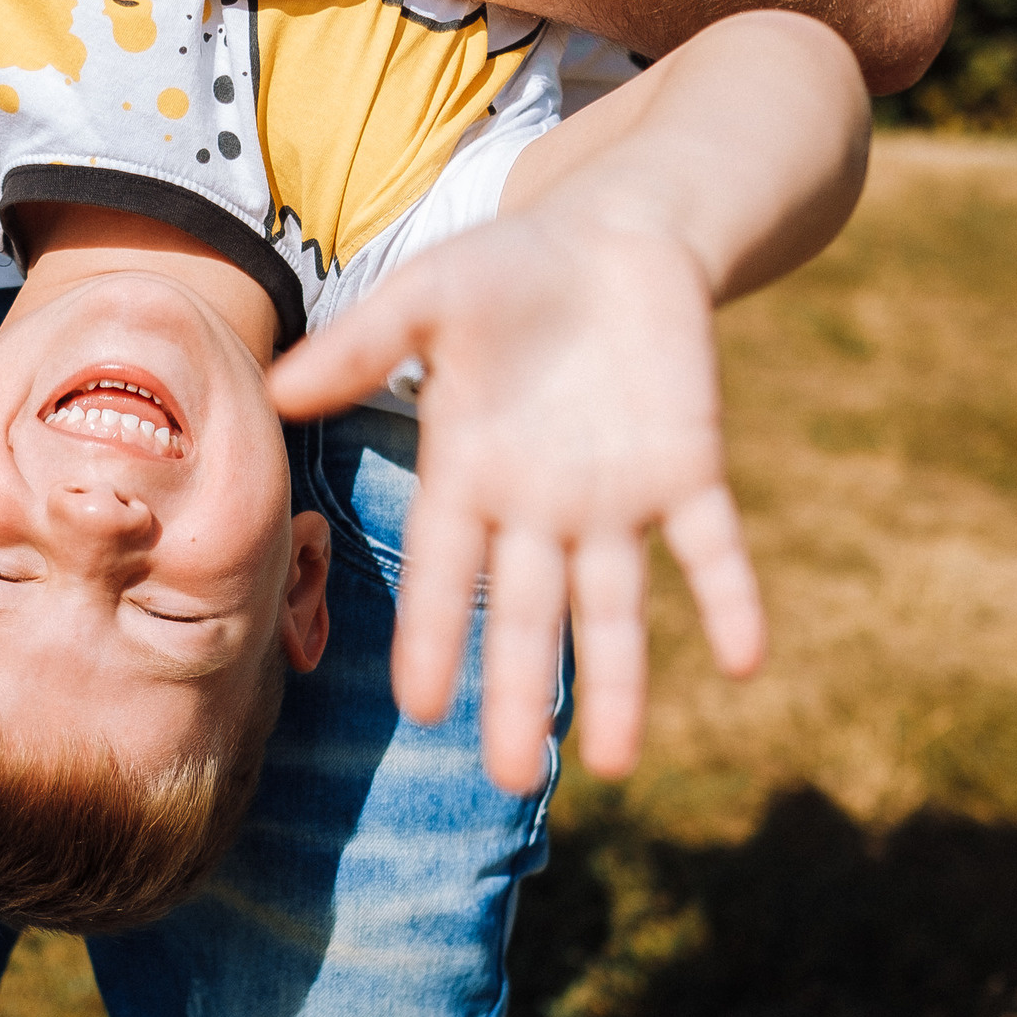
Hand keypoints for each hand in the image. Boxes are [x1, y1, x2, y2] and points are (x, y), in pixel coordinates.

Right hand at [270, 211, 766, 790]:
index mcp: (467, 477)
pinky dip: (728, 600)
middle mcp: (537, 510)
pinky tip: (742, 659)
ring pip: (616, 607)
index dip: (437, 638)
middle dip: (522, 694)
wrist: (614, 236)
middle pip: (528, 617)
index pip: (448, 575)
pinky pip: (711, 548)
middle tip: (513, 781)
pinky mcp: (688, 473)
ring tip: (620, 765)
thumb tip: (275, 391)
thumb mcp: (427, 295)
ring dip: (621, 683)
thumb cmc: (505, 270)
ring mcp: (616, 500)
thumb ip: (361, 344)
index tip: (424, 708)